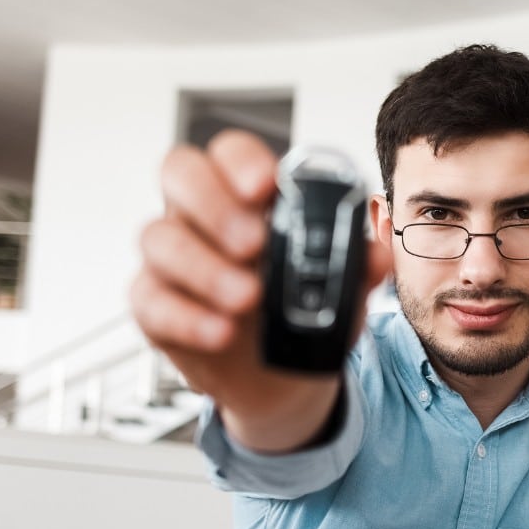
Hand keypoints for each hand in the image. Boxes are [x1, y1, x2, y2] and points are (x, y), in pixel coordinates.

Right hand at [130, 129, 390, 451]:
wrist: (279, 378)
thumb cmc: (302, 312)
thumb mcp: (340, 290)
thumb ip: (358, 267)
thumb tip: (379, 254)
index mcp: (245, 194)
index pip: (229, 150)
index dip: (241, 160)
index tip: (265, 187)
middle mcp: (200, 214)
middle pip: (178, 173)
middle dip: (214, 204)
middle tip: (252, 244)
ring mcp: (170, 257)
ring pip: (159, 237)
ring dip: (205, 267)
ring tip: (247, 299)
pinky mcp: (153, 304)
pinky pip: (149, 299)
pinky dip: (187, 316)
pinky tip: (221, 332)